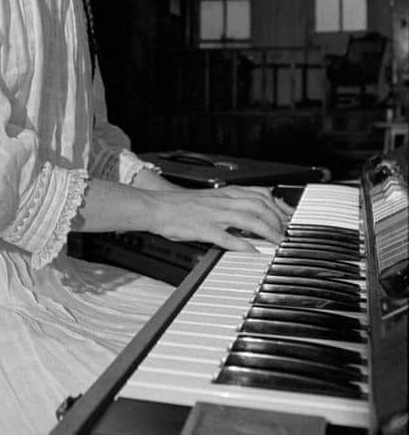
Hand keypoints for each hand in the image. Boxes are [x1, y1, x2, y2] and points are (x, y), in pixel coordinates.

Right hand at [150, 185, 292, 251]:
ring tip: (278, 243)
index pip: (260, 194)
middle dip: (278, 220)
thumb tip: (249, 214)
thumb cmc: (179, 205)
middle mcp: (222, 201)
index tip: (289, 217)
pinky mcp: (204, 228)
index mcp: (224, 192)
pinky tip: (253, 252)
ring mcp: (214, 214)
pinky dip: (244, 244)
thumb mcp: (209, 199)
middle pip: (260, 205)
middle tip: (285, 234)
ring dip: (268, 231)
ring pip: (249, 219)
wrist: (155, 206)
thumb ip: (229, 204)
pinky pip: (228, 237)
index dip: (278, 206)